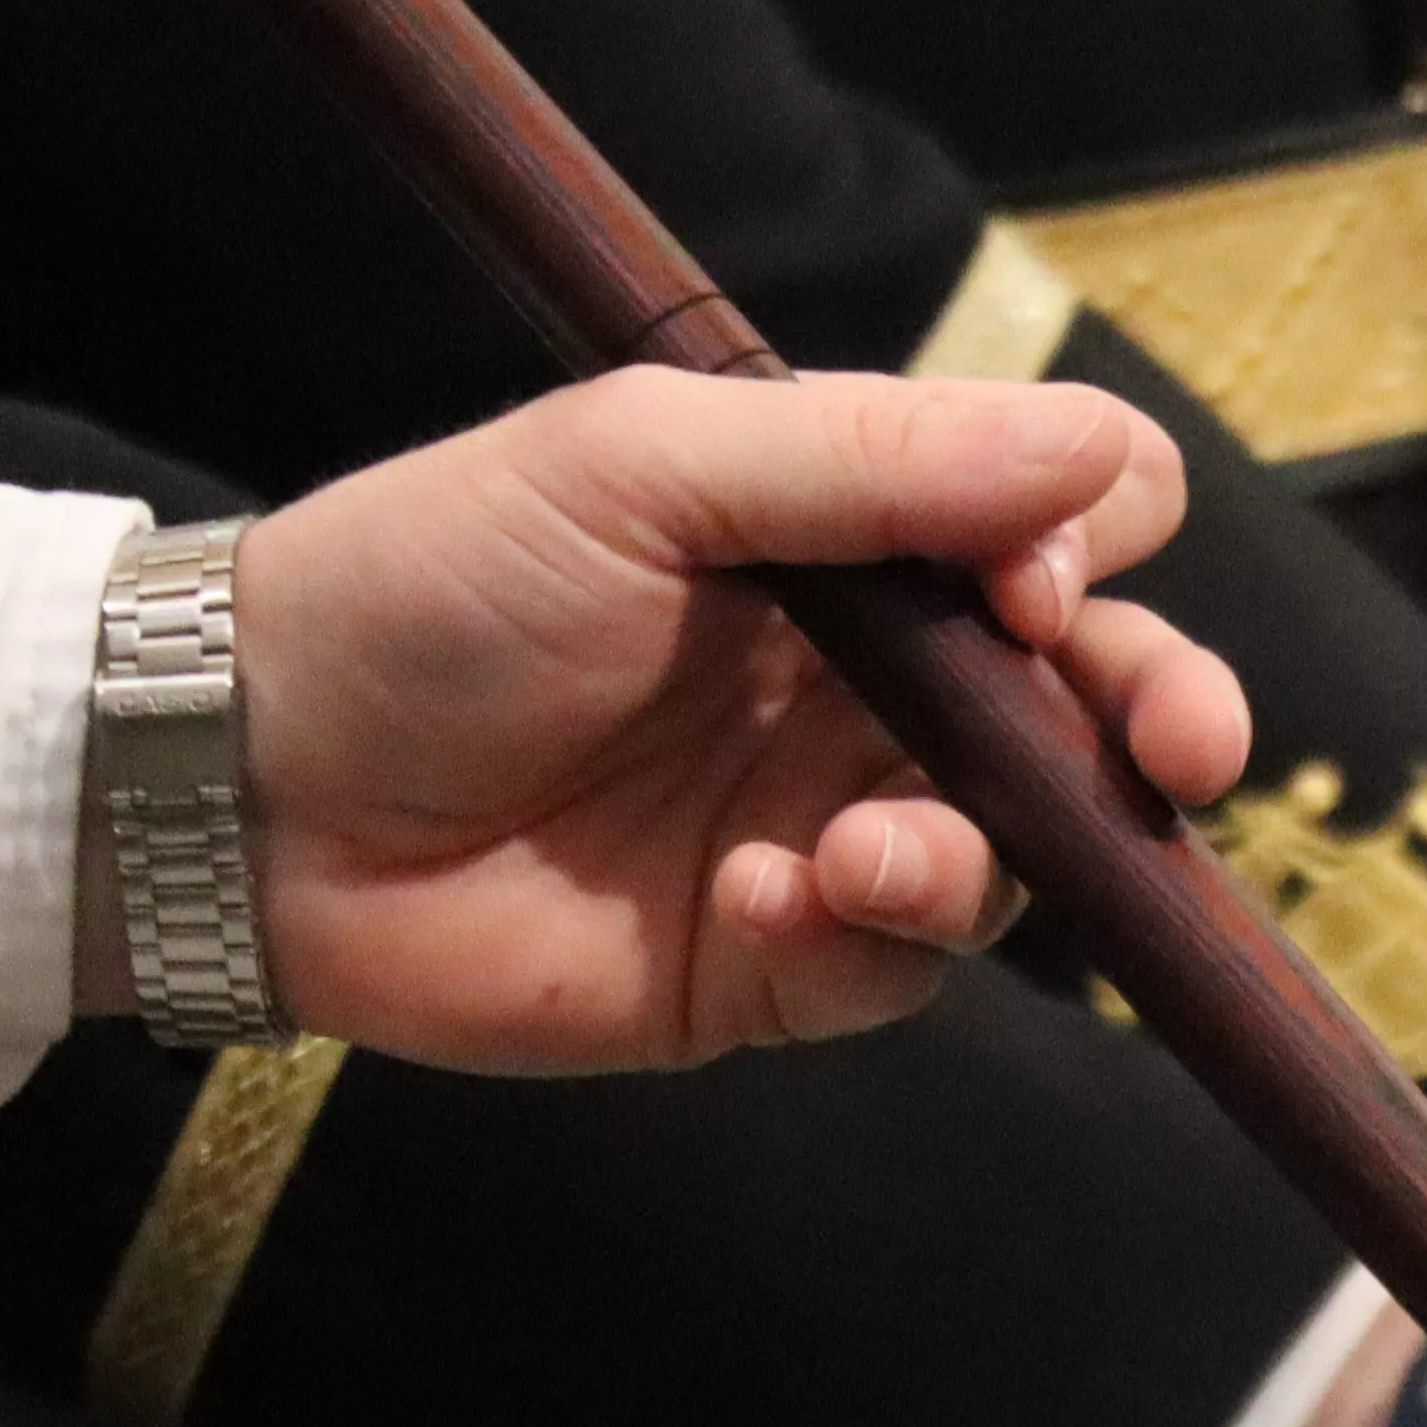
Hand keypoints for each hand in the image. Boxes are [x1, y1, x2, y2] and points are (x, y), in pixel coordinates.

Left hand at [200, 367, 1247, 1064]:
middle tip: (1181, 751)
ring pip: (1019, 848)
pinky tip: (757, 903)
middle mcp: (863, 677)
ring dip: (980, 848)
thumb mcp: (645, 466)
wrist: (245, 784)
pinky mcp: (773, 963)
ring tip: (861, 852)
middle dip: (1162, 718)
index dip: (1094, 550)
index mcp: (844, 532)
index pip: (1065, 521)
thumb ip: (876, 461)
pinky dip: (859, 936)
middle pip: (1094, 700)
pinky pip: (901, 967)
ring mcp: (826, 821)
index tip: (1033, 583)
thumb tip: (1097, 459)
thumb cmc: (427, 583)